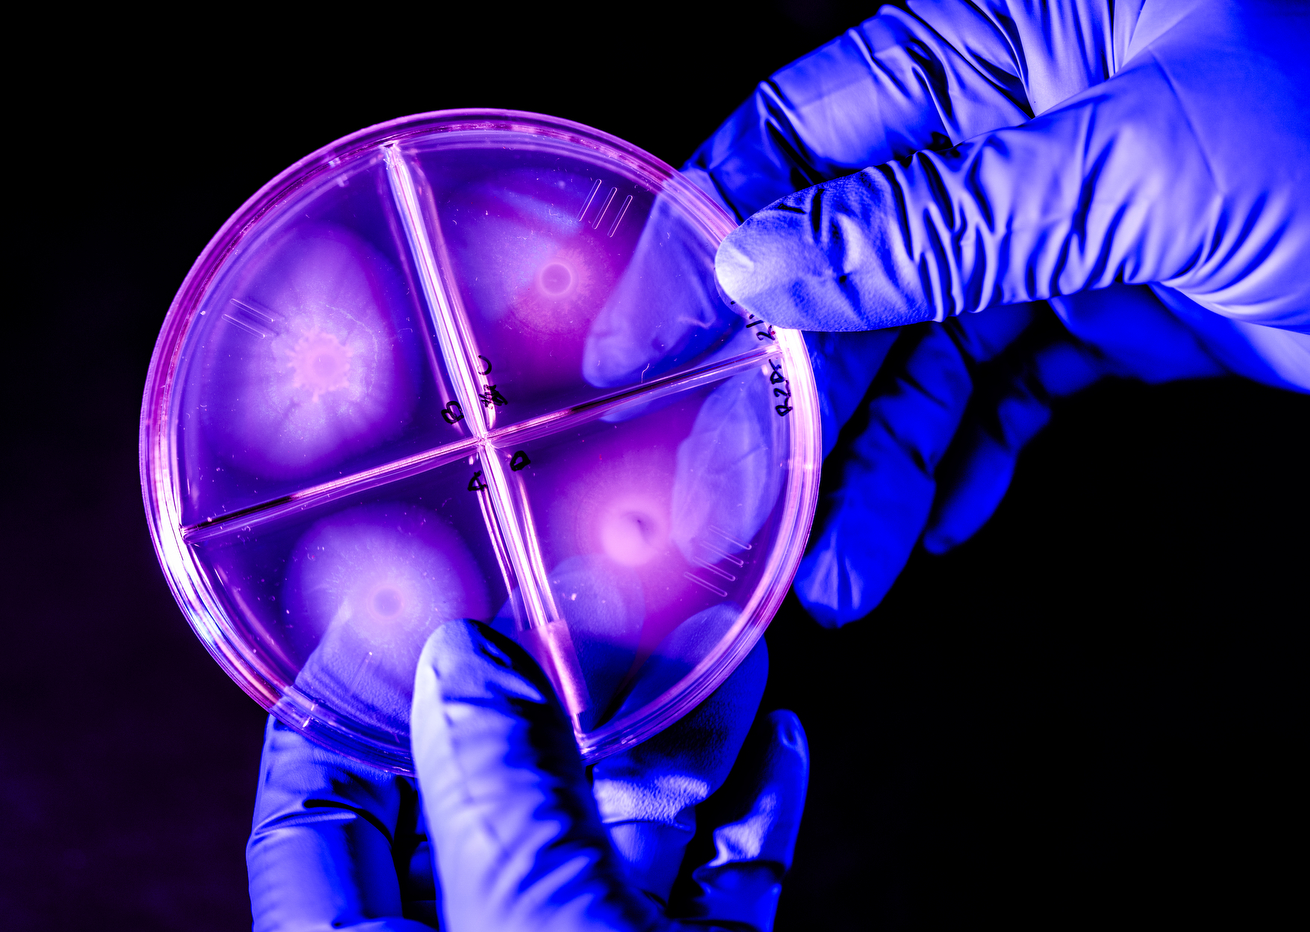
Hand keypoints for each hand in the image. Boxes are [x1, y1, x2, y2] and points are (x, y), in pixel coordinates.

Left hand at [247, 622, 806, 929]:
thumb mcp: (536, 916)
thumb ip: (496, 788)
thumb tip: (463, 661)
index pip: (314, 819)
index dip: (334, 709)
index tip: (376, 612)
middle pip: (487, 802)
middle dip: (545, 695)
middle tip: (574, 600)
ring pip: (617, 835)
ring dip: (673, 737)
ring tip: (708, 639)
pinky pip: (714, 885)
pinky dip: (743, 813)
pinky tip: (769, 737)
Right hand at [686, 0, 1308, 624]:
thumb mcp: (1135, 169)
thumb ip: (934, 223)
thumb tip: (767, 260)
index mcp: (1001, 46)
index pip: (801, 133)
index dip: (712, 237)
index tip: (648, 340)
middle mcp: (1009, 131)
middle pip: (847, 271)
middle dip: (795, 400)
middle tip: (742, 503)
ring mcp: (1056, 224)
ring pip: (921, 355)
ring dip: (875, 467)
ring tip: (841, 567)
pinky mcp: (1108, 308)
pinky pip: (1003, 394)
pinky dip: (962, 465)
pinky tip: (924, 527)